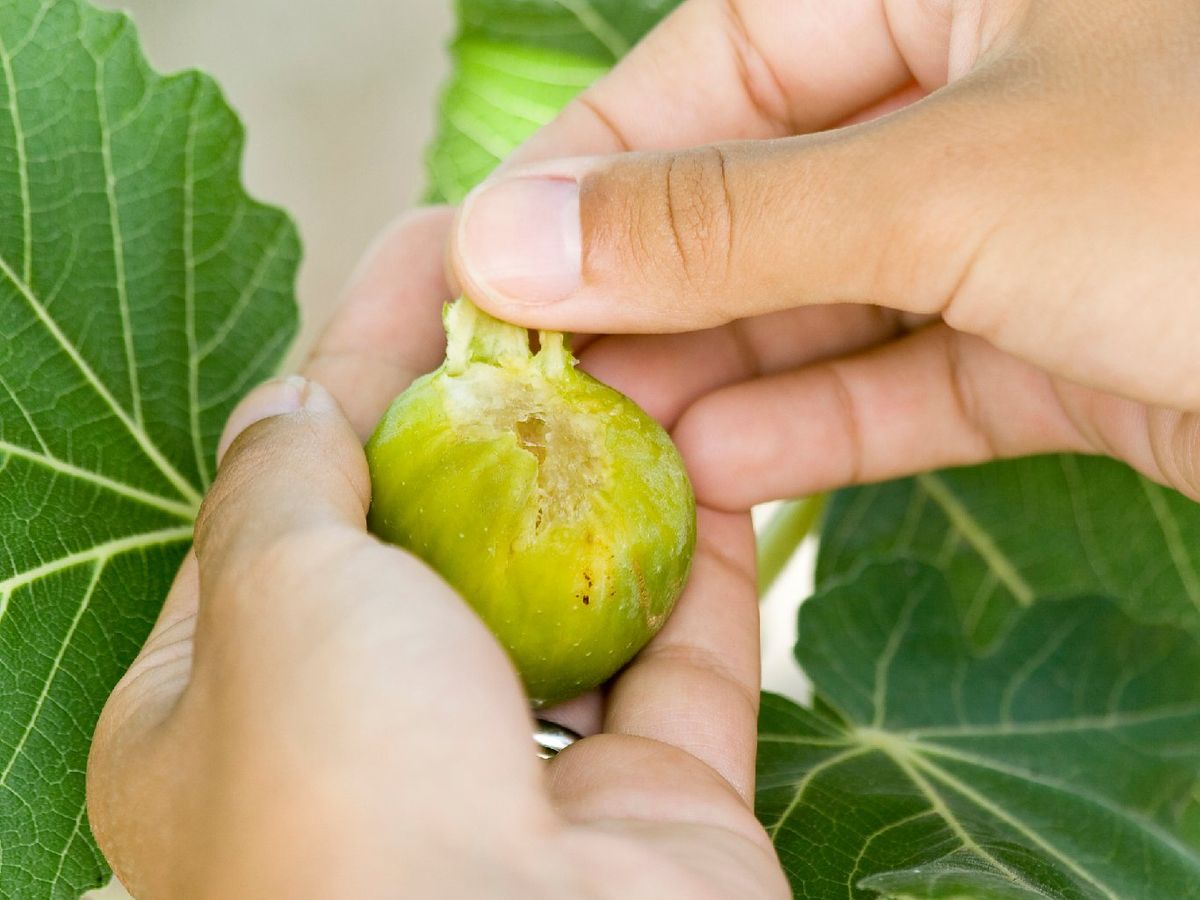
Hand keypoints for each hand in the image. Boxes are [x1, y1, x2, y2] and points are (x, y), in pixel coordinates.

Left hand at [86, 210, 786, 898]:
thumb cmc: (345, 809)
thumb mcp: (274, 604)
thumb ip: (280, 487)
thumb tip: (292, 398)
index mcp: (240, 713)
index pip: (303, 489)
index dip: (363, 354)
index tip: (429, 242)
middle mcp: (382, 746)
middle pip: (449, 524)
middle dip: (494, 394)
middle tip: (549, 267)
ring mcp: (530, 779)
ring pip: (578, 585)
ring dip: (611, 466)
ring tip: (645, 335)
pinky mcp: (657, 804)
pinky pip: (689, 652)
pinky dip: (704, 556)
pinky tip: (721, 442)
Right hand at [447, 0, 1199, 510]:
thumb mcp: (961, 179)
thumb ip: (727, 218)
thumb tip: (517, 236)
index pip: (701, 72)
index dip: (582, 178)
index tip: (484, 275)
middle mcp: (973, 86)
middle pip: (750, 193)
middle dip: (642, 298)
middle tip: (532, 392)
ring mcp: (1020, 219)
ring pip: (821, 299)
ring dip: (717, 380)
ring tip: (611, 449)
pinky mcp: (1064, 338)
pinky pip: (905, 378)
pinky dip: (818, 431)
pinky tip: (723, 474)